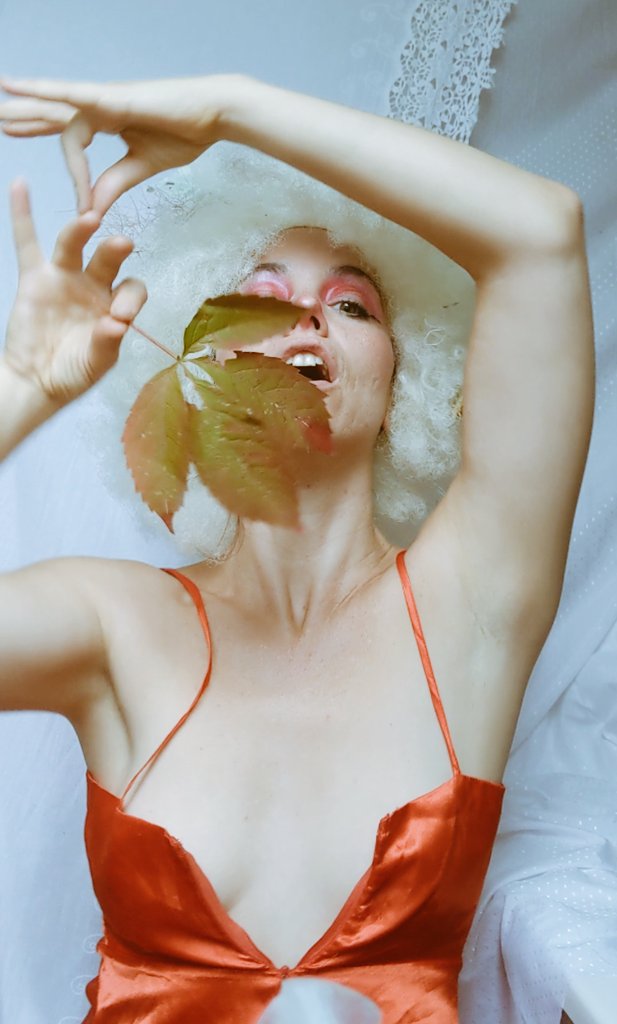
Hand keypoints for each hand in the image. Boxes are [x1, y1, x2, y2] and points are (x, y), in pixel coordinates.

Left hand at [0, 74, 234, 215]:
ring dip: (24, 107)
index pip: (74, 142)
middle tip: (0, 124)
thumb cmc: (186, 133)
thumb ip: (114, 183)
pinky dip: (42, 91)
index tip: (83, 209)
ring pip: (53, 104)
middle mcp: (99, 106)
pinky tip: (16, 87)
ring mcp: (102, 98)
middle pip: (54, 115)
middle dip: (26, 120)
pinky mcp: (109, 96)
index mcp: (108, 121)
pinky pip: (69, 95)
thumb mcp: (142, 165)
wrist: (214, 115)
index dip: (74, 174)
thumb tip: (90, 210)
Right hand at [3, 178, 145, 406]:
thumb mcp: (96, 363)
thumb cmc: (73, 373)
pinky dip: (22, 214)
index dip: (130, 298)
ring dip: (80, 230)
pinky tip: (21, 185)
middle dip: (114, 251)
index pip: (132, 289)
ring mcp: (64, 278)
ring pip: (73, 245)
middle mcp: (93, 285)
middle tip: (122, 244)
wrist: (37, 381)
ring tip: (90, 219)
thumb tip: (115, 324)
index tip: (120, 317)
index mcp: (115, 305)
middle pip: (107, 260)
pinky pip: (27, 242)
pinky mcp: (35, 278)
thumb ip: (107, 343)